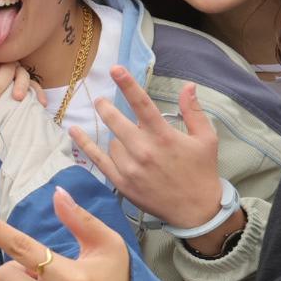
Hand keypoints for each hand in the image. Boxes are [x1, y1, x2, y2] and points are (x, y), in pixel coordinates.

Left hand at [69, 68, 220, 229]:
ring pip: (112, 142)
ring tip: (134, 146)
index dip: (128, 85)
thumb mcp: (206, 139)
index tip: (115, 69)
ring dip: (118, 138)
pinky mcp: (122, 183)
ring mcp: (131, 168)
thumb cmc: (202, 172)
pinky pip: (99, 160)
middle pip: (117, 121)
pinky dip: (86, 145)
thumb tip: (188, 86)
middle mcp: (144, 151)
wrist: (197, 211)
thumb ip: (193, 111)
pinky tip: (74, 131)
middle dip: (106, 108)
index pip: (142, 105)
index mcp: (164, 137)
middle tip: (101, 101)